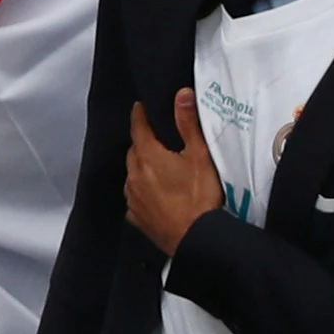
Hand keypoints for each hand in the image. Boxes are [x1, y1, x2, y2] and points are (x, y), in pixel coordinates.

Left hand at [126, 88, 224, 257]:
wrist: (196, 239)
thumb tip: (181, 94)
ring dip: (142, 168)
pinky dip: (143, 192)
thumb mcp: (200, 156)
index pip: (138, 128)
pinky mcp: (137, 217)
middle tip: (157, 139)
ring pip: (133, 174)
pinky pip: (135, 198)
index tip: (140, 108)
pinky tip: (155, 194)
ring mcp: (133, 198)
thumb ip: (189, 124)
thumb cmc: (200, 196)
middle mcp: (134, 175)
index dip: (140, 116)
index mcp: (147, 156)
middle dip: (143, 143)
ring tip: (158, 167)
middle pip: (134, 151)